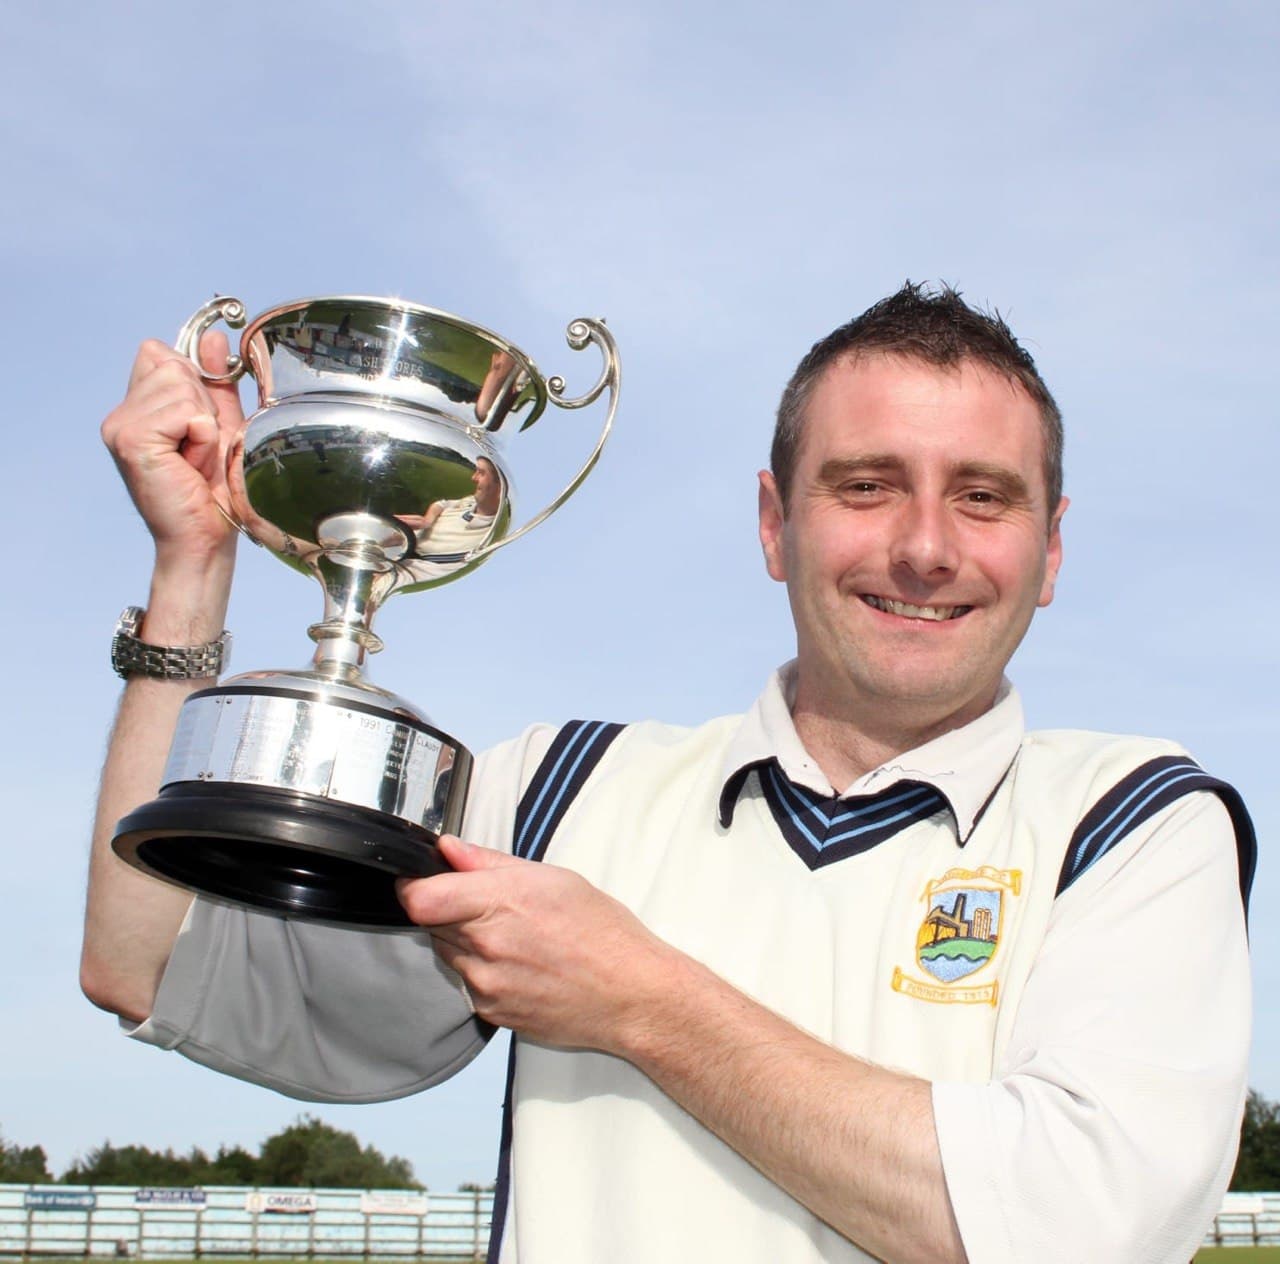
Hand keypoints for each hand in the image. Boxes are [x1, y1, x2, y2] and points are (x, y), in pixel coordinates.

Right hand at [101, 333, 244, 565]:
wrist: (205, 537)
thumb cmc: (214, 490)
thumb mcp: (221, 425)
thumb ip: (214, 382)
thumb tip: (212, 337)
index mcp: (137, 407)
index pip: (159, 352)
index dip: (192, 382)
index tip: (199, 425)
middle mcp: (121, 414)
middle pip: (172, 364)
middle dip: (202, 405)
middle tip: (199, 448)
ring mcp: (120, 425)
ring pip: (181, 387)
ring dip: (204, 425)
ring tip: (195, 458)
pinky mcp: (131, 439)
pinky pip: (186, 412)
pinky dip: (202, 438)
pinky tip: (191, 464)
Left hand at [398, 835, 673, 1052]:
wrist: (630, 995)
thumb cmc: (603, 934)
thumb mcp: (553, 879)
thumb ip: (490, 863)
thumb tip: (450, 849)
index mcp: (499, 904)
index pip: (420, 899)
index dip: (411, 886)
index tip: (419, 879)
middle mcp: (485, 948)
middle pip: (430, 923)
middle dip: (447, 909)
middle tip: (487, 905)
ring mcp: (485, 985)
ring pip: (450, 954)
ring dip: (466, 941)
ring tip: (514, 937)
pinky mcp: (490, 1013)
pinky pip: (468, 983)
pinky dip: (483, 970)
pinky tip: (521, 964)